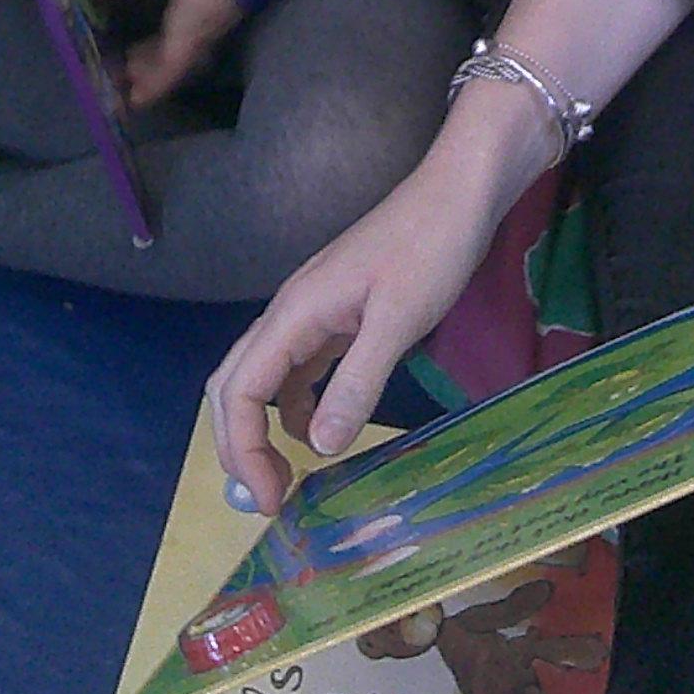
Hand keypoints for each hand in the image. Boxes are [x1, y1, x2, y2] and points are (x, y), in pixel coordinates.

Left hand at [95, 0, 243, 105]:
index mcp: (188, 26)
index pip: (168, 67)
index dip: (151, 87)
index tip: (133, 102)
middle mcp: (204, 31)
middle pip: (176, 63)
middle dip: (152, 73)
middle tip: (126, 75)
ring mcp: (217, 22)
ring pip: (187, 51)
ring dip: (162, 58)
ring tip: (138, 55)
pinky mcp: (225, 11)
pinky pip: (196, 40)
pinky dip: (176, 44)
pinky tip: (169, 31)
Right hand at [206, 99, 543, 511]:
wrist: (458, 194)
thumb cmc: (430, 248)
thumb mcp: (398, 322)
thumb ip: (357, 384)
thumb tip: (318, 445)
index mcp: (294, 313)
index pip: (239, 390)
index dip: (244, 449)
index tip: (274, 497)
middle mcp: (290, 313)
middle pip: (234, 385)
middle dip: (238, 446)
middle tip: (269, 499)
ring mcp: (311, 314)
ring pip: (262, 378)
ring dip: (262, 429)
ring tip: (288, 477)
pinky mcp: (336, 316)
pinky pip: (298, 369)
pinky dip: (296, 406)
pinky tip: (320, 431)